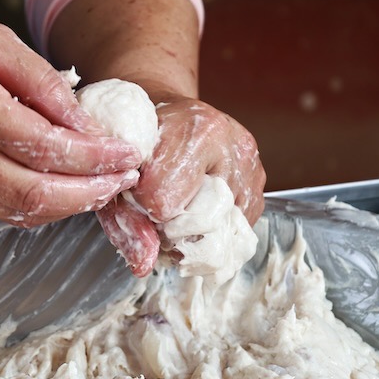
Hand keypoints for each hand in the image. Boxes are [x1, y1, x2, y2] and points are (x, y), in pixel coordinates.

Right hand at [0, 1, 142, 226]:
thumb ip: (37, 79)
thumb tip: (85, 121)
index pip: (41, 146)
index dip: (93, 157)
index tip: (127, 152)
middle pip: (31, 194)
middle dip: (89, 192)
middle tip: (124, 178)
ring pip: (15, 212)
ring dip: (67, 205)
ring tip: (103, 185)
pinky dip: (36, 204)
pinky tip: (62, 186)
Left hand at [98, 91, 265, 275]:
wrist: (167, 113)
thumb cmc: (139, 139)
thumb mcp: (120, 172)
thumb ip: (127, 219)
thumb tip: (145, 265)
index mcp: (196, 130)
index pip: (166, 203)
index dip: (144, 210)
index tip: (136, 195)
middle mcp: (234, 146)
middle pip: (205, 223)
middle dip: (173, 230)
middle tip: (155, 215)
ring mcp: (251, 166)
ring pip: (227, 233)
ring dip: (195, 237)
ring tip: (175, 218)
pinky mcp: (258, 185)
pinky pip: (240, 230)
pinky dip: (213, 233)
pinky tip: (194, 215)